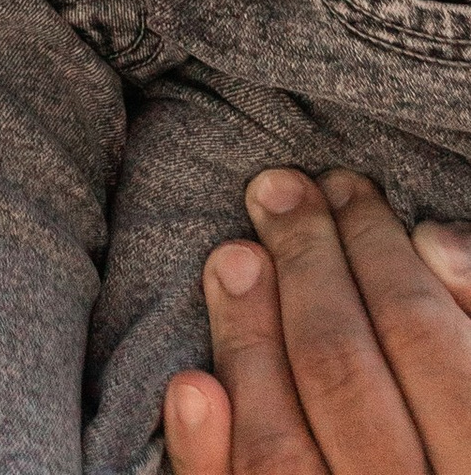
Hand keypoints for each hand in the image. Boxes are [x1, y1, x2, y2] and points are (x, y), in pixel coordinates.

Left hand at [164, 174, 470, 470]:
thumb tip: (433, 242)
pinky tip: (191, 385)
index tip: (345, 188)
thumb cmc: (461, 443)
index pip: (424, 342)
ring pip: (285, 453)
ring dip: (248, 343)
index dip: (380, 253)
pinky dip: (210, 458)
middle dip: (308, 271)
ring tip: (231, 257)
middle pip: (347, 381)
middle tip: (275, 192)